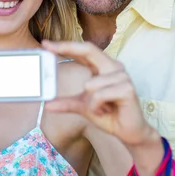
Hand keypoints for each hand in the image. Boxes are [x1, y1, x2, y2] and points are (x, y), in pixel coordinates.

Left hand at [41, 40, 158, 146]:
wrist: (128, 132)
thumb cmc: (109, 115)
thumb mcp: (83, 107)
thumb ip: (67, 103)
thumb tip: (47, 105)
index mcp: (104, 67)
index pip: (83, 51)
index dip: (66, 45)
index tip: (46, 43)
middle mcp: (114, 67)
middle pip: (89, 49)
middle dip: (67, 47)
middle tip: (48, 47)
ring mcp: (122, 76)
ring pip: (90, 84)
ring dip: (89, 102)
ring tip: (101, 109)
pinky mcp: (127, 89)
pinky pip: (99, 95)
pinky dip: (97, 107)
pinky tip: (106, 111)